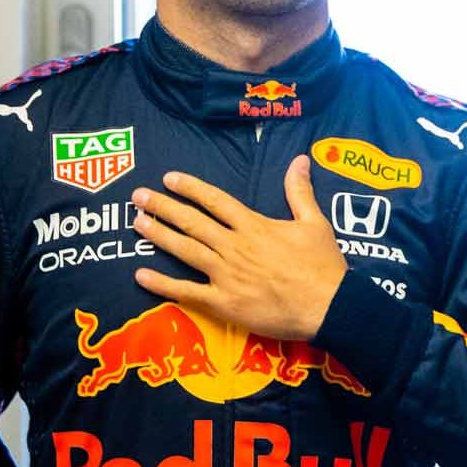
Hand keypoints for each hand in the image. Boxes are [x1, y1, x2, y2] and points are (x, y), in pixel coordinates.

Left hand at [129, 155, 345, 340]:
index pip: (215, 201)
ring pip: (185, 250)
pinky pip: (187, 291)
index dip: (191, 188)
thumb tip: (299, 160)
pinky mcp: (223, 303)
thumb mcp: (315, 222)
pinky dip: (162, 283)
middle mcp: (235, 246)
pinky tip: (140, 274)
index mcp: (255, 226)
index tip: (169, 179)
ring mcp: (226, 275)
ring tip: (137, 223)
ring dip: (159, 235)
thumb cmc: (323, 265)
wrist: (328, 306)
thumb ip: (300, 192)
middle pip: (193, 222)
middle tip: (138, 196)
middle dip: (163, 207)